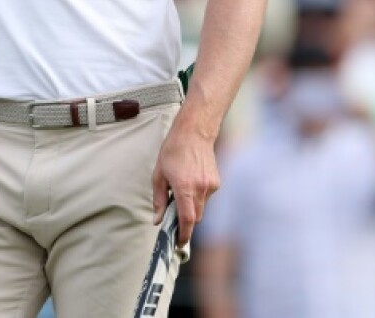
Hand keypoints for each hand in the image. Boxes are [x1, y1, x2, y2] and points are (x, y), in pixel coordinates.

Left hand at [151, 121, 220, 245]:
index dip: (184, 234)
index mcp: (184, 188)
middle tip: (175, 216)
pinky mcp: (216, 182)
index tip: (179, 242)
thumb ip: (159, 200)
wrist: (194, 132)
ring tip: (182, 189)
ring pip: (202, 208)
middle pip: (195, 217)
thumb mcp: (158, 175)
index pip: (187, 219)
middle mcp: (200, 189)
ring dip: (192, 206)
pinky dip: (198, 196)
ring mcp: (210, 186)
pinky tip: (192, 181)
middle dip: (186, 221)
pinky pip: (206, 197)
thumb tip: (158, 220)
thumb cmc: (173, 151)